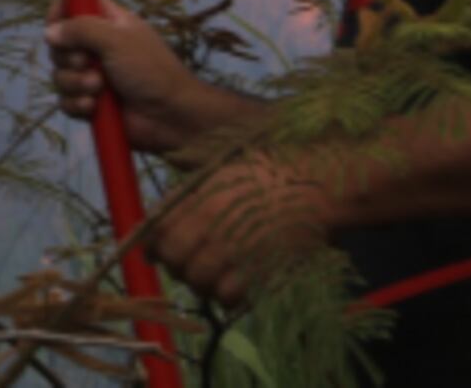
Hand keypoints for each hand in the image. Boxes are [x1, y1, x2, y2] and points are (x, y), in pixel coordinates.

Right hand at [45, 0, 208, 152]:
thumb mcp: (116, 40)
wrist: (170, 117)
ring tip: (99, 88)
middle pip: (60, 44)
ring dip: (75, 83)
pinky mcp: (90, 103)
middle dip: (68, 57)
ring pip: (60, 75)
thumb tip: (49, 32)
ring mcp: (92, 76)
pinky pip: (65, 101)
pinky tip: (94, 107)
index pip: (74, 6)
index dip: (60, 13)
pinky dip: (77, 104)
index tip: (56, 25)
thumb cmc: (151, 70)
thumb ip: (81, 29)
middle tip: (87, 62)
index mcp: (108, 23)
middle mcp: (97, 47)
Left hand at [150, 156, 334, 307]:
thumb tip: (156, 226)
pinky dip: (226, 295)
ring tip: (214, 275)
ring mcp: (237, 249)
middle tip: (190, 265)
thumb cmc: (268, 175)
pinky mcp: (260, 269)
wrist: (317, 185)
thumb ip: (188, 200)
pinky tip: (235, 285)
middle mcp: (214, 225)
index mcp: (202, 199)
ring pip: (198, 282)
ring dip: (201, 283)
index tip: (157, 252)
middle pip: (175, 261)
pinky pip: (228, 296)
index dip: (154, 246)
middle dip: (177, 267)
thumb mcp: (220, 175)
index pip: (158, 231)